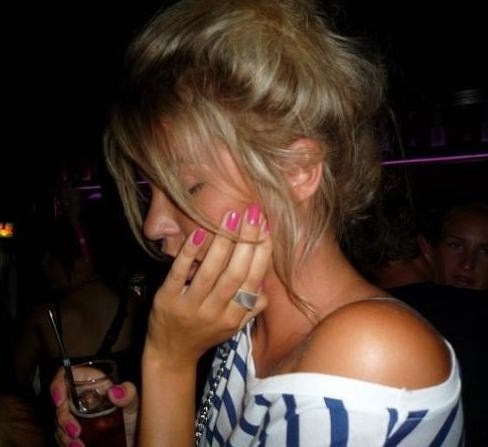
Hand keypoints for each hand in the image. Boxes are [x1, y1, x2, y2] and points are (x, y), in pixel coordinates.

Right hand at [50, 367, 138, 445]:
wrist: (133, 438)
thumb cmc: (133, 414)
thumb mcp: (133, 403)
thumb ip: (129, 394)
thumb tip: (116, 391)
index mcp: (91, 382)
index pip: (66, 376)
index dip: (58, 385)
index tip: (60, 401)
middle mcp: (79, 398)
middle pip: (61, 403)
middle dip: (64, 420)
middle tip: (75, 432)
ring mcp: (75, 416)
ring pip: (59, 423)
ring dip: (64, 436)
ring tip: (78, 446)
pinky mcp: (74, 433)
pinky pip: (63, 437)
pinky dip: (67, 444)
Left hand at [144, 205, 271, 367]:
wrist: (171, 355)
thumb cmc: (205, 334)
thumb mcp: (233, 326)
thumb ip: (251, 307)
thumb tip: (265, 283)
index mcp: (234, 316)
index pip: (252, 280)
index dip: (261, 253)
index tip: (265, 227)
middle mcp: (215, 312)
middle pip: (235, 274)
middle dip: (246, 241)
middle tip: (252, 213)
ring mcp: (190, 306)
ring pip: (210, 272)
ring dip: (222, 243)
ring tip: (231, 217)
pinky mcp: (167, 300)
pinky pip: (179, 274)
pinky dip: (190, 254)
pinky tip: (200, 233)